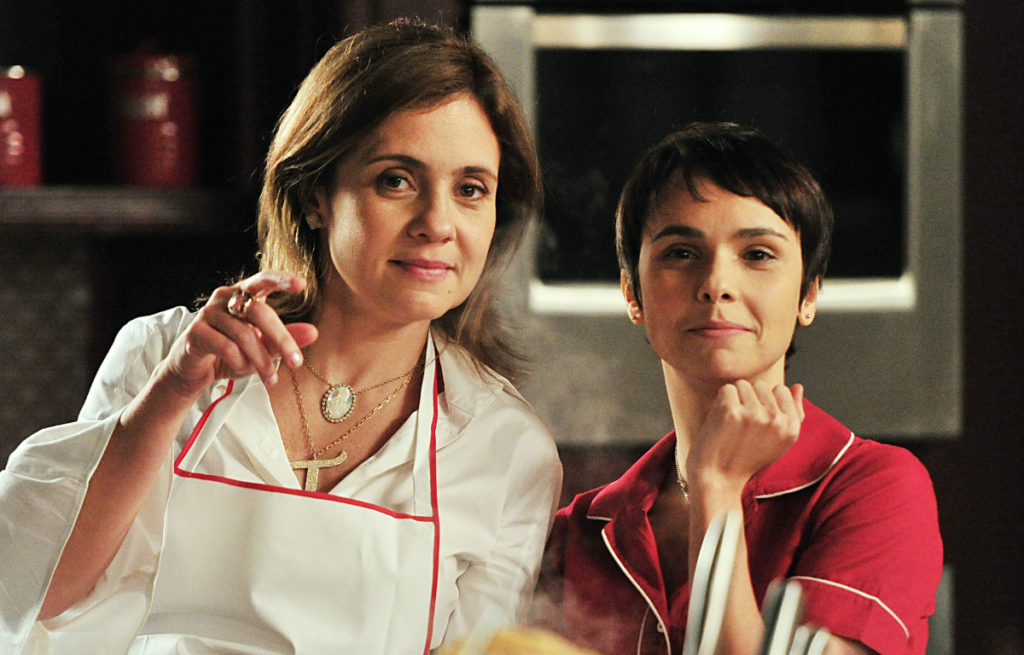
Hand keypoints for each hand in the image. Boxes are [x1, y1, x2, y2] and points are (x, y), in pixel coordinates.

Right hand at [159, 270, 318, 398]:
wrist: (196, 371)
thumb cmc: (233, 353)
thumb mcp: (264, 348)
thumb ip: (287, 338)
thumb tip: (313, 332)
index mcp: (244, 295)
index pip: (263, 279)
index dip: (281, 280)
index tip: (302, 284)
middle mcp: (225, 298)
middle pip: (259, 312)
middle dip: (281, 339)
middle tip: (296, 363)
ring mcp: (208, 313)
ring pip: (244, 335)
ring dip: (261, 360)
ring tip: (270, 377)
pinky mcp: (195, 332)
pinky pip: (225, 347)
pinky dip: (239, 362)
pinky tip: (241, 369)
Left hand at [687, 380, 804, 494]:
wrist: (718, 479)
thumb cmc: (746, 459)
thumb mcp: (779, 441)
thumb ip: (792, 413)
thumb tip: (798, 386)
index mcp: (792, 427)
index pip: (780, 390)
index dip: (764, 403)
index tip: (756, 424)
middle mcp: (776, 420)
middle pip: (760, 385)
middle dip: (748, 400)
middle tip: (742, 427)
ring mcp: (754, 414)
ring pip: (742, 384)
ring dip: (734, 400)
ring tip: (732, 425)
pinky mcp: (731, 411)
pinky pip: (727, 389)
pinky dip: (720, 403)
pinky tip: (721, 423)